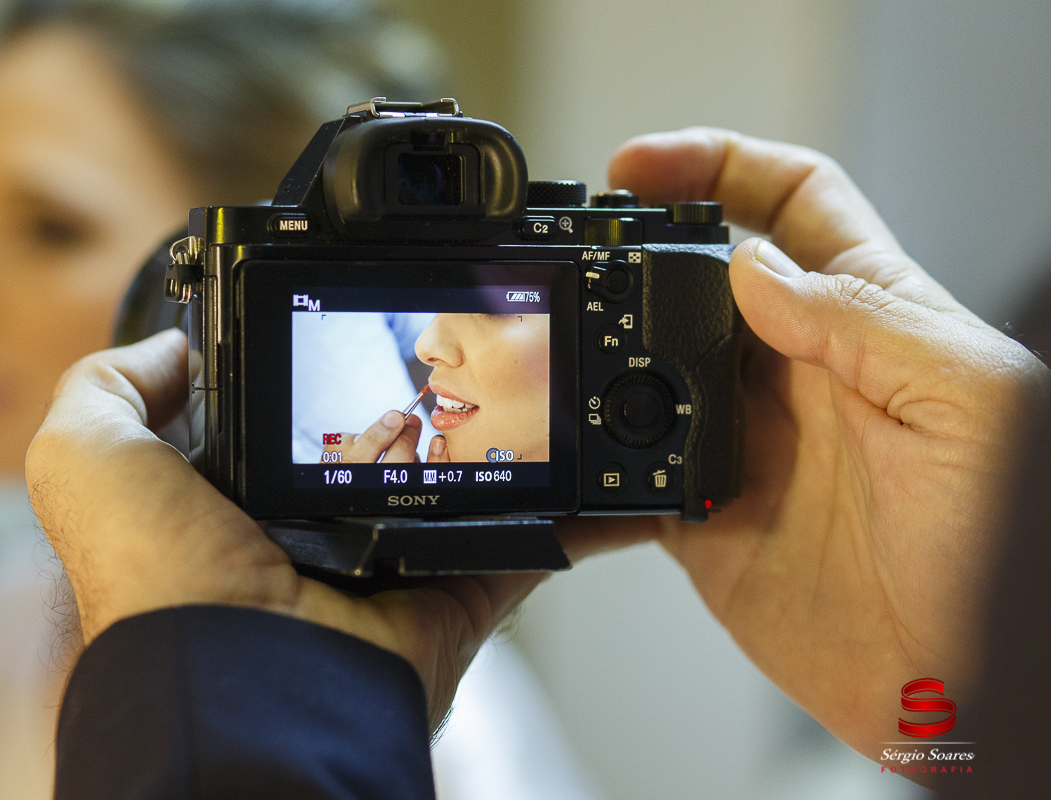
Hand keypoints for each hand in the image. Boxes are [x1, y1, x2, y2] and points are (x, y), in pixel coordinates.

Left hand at [25, 330, 533, 727]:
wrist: (251, 681)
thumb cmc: (162, 583)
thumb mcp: (90, 461)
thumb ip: (111, 392)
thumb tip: (172, 350)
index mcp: (241, 503)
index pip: (296, 421)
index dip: (323, 376)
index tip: (360, 333)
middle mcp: (320, 536)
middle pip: (386, 449)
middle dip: (419, 404)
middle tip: (455, 352)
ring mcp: (394, 568)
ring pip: (461, 489)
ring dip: (497, 443)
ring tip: (531, 380)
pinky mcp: (455, 595)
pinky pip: (525, 543)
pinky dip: (566, 510)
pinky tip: (593, 464)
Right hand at [561, 128, 1049, 758]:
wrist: (967, 686)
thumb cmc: (1005, 550)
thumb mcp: (970, 403)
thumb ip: (861, 323)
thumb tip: (752, 267)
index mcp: (871, 321)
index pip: (791, 204)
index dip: (718, 166)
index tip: (643, 167)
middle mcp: (800, 374)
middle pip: (701, 279)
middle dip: (638, 250)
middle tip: (586, 250)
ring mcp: (747, 444)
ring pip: (651, 368)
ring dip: (605, 350)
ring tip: (566, 343)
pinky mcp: (707, 520)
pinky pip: (631, 475)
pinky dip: (594, 464)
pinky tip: (573, 453)